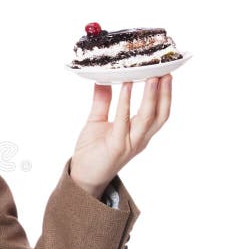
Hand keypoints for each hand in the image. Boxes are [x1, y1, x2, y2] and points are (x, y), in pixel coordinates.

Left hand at [70, 74, 172, 198]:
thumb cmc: (92, 152)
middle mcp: (140, 138)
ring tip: (152, 77)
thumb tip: (103, 79)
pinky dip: (126, 102)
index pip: (159, 112)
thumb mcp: (97, 121)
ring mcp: (130, 143)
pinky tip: (126, 86)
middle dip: (165, 93)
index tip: (166, 73)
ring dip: (151, 96)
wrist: (82, 177)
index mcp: (139, 133)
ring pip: (148, 117)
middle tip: (165, 71)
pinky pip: (124, 120)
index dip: (166, 94)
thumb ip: (102, 101)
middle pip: (160, 114)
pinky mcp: (116, 145)